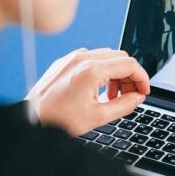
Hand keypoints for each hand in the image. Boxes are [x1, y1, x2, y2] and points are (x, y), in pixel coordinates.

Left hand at [26, 48, 149, 135]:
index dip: (142, 78)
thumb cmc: (58, 119)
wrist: (30, 118)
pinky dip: (101, 71)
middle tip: (130, 96)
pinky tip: (98, 90)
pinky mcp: (64, 61)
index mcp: (91, 70)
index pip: (129, 64)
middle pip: (120, 57)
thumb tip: (137, 98)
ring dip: (116, 74)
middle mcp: (82, 58)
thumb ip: (123, 105)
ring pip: (107, 56)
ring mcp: (72, 58)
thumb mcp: (98, 117)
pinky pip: (91, 59)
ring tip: (113, 97)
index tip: (144, 92)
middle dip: (130, 76)